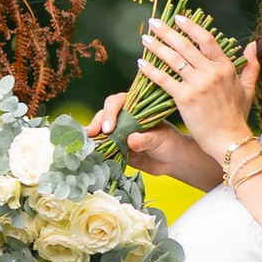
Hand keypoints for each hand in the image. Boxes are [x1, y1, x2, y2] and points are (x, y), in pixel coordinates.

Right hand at [85, 88, 221, 186]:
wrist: (173, 160)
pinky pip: (103, 147)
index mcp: (135, 108)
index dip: (110, 112)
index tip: (109, 127)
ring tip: (88, 143)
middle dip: (98, 122)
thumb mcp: (160, 138)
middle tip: (94, 133)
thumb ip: (146, 139)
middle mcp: (123, 117)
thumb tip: (131, 140)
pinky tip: (92, 152)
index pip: (117, 102)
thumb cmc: (169, 142)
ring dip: (93, 135)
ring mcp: (118, 132)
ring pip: (100, 130)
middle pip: (104, 114)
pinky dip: (97, 149)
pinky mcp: (116, 147)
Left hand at [133, 14, 260, 163]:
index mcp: (225, 67)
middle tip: (154, 22)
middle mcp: (211, 72)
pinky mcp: (185, 99)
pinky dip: (151, 71)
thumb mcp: (248, 88)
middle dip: (167, 31)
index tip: (178, 18)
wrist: (229, 140)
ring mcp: (198, 85)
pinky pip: (164, 80)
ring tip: (145, 39)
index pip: (207, 39)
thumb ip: (251, 65)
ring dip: (156, 47)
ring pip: (173, 59)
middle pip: (185, 45)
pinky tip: (141, 64)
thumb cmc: (237, 117)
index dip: (191, 26)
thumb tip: (252, 45)